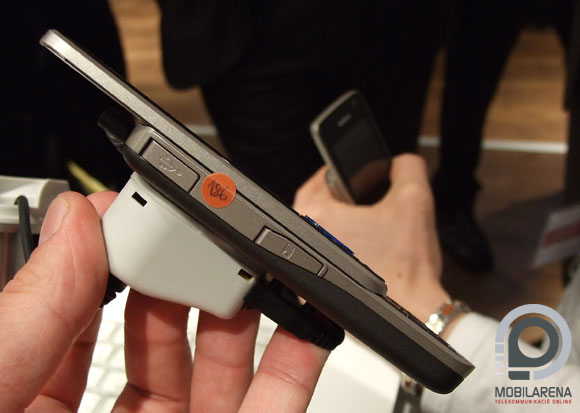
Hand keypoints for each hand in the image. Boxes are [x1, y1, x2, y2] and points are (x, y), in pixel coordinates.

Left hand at [0, 192, 328, 411]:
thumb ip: (25, 316)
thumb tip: (73, 224)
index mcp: (35, 400)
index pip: (80, 312)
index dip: (112, 255)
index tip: (138, 212)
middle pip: (160, 333)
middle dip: (187, 274)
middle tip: (205, 235)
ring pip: (222, 368)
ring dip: (249, 311)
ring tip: (261, 267)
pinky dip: (296, 370)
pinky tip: (310, 328)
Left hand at [293, 154, 448, 321]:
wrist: (413, 315)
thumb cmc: (406, 269)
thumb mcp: (415, 201)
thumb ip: (407, 168)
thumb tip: (399, 162)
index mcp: (316, 216)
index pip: (319, 179)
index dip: (341, 170)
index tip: (354, 171)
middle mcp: (306, 240)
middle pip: (320, 205)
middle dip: (345, 199)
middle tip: (367, 198)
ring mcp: (308, 266)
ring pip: (323, 230)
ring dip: (345, 223)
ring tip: (372, 224)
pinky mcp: (317, 285)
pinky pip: (327, 253)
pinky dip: (344, 246)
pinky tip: (368, 248)